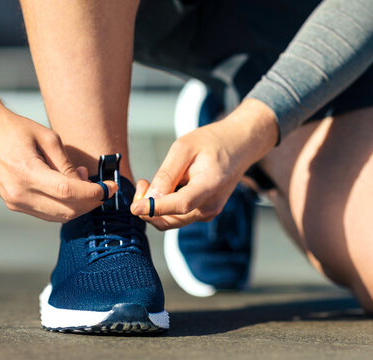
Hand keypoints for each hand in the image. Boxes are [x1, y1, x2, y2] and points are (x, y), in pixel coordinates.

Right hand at [0, 88, 116, 221]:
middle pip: (66, 210)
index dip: (95, 193)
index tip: (110, 188)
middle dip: (91, 203)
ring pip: (57, 216)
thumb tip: (84, 183)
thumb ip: (66, 164)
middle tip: (104, 190)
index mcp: (27, 173)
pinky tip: (68, 189)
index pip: (69, 193)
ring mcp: (14, 201)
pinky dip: (62, 206)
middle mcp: (19, 194)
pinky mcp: (12, 203)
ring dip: (78, 206)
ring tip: (85, 184)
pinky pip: (45, 212)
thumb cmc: (12, 128)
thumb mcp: (47, 137)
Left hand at [130, 99, 277, 229]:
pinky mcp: (204, 213)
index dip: (154, 208)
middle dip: (148, 207)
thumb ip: (167, 173)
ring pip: (171, 221)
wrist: (238, 146)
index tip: (134, 206)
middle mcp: (211, 206)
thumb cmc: (212, 142)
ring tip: (150, 183)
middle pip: (171, 219)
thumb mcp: (184, 147)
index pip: (179, 205)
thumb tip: (149, 198)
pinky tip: (164, 188)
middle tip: (142, 183)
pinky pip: (178, 217)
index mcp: (210, 186)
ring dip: (154, 208)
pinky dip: (164, 208)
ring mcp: (209, 212)